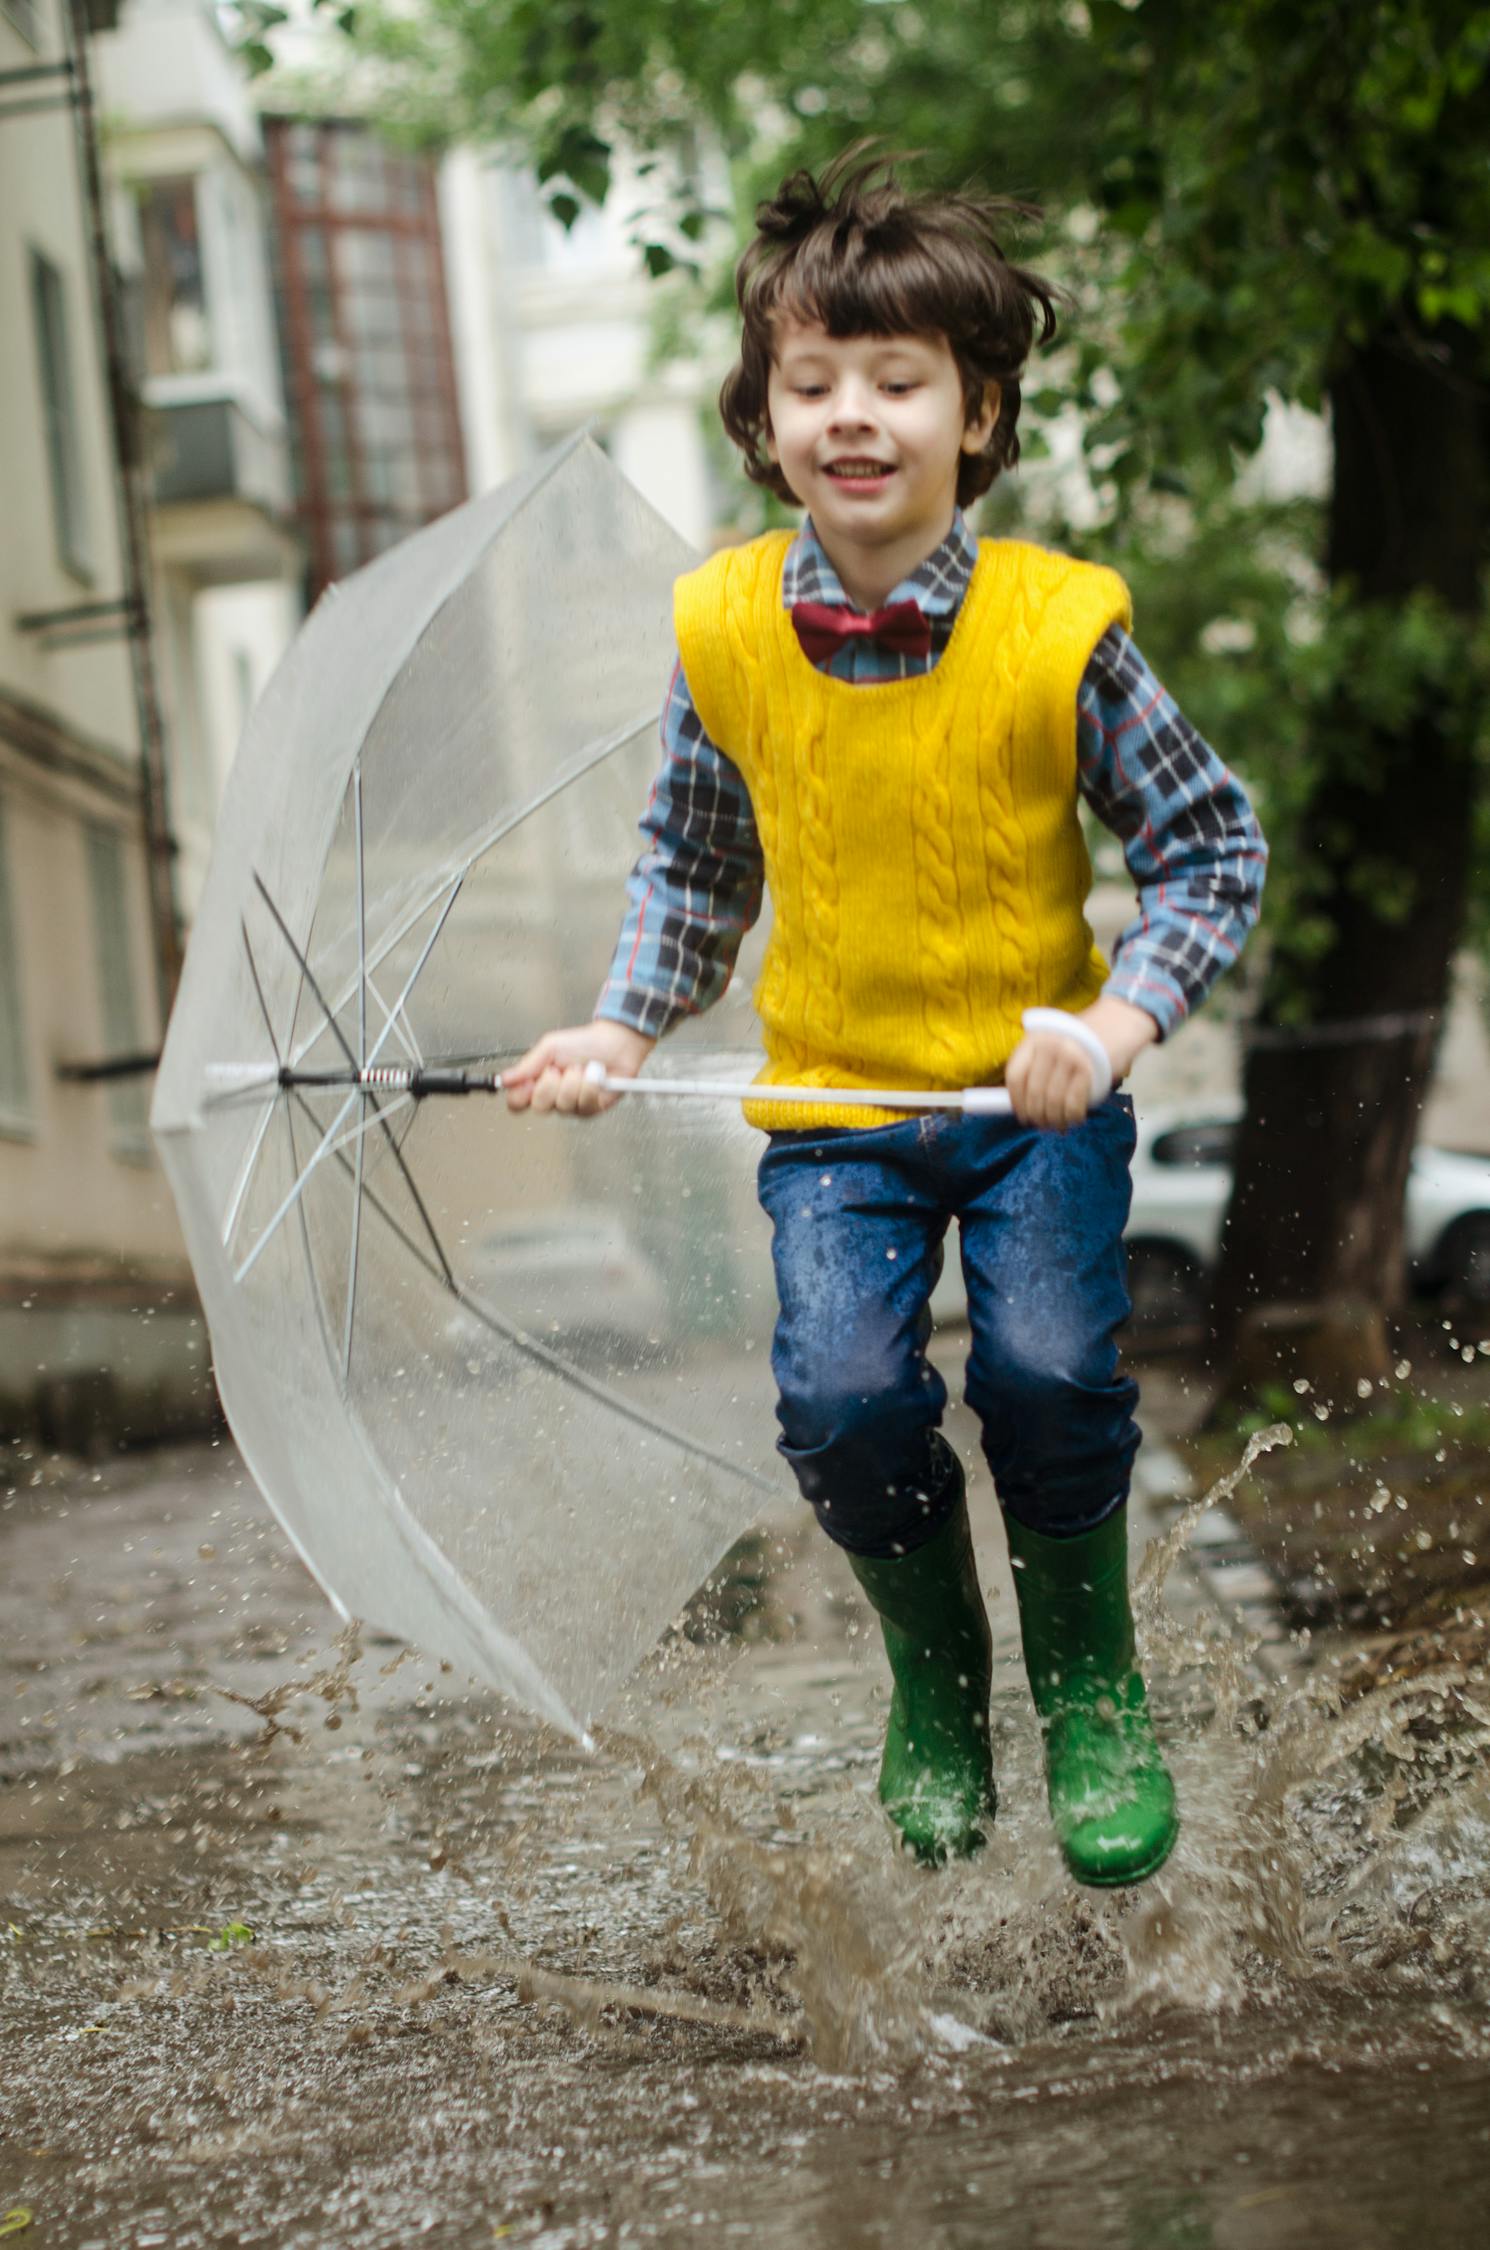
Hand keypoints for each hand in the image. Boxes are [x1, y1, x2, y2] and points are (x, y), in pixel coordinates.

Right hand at [502, 1019, 656, 1118]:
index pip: (517, 1102)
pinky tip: (594, 1076)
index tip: (527, 1083)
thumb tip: (503, 1079)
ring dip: (574, 1082)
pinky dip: (590, 1086)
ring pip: (563, 1105)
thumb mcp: (550, 1048)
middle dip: (550, 1085)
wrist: (614, 1043)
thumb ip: (527, 1065)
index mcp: (538, 1082)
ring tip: (581, 1068)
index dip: (519, 1097)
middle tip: (559, 1069)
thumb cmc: (583, 1043)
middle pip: (539, 1107)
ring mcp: (572, 1106)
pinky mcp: (591, 1109)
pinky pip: (584, 1105)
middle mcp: (553, 1097)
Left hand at [1004, 995, 1157, 1130]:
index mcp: (1034, 1039)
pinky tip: (1075, 1118)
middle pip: (1033, 1092)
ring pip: (1053, 1101)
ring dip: (1055, 1119)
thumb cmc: (1087, 1037)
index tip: (1022, 1115)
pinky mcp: (1087, 1069)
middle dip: (1037, 1115)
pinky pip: (1073, 1103)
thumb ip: (1038, 1067)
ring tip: (1059, 1125)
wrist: (1121, 1020)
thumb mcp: (1055, 1042)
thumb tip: (1023, 1103)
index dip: (1017, 1101)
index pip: (1015, 1076)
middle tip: (1043, 1125)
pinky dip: (1072, 1116)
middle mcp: (1048, 1046)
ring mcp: (1067, 1057)